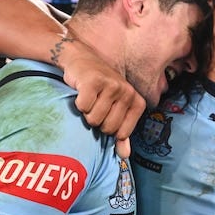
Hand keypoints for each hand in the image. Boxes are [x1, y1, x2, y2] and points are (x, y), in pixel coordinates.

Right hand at [61, 39, 145, 154]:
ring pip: (93, 119)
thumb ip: (121, 134)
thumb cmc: (100, 88)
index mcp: (137, 102)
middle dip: (96, 121)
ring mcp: (111, 85)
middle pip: (107, 128)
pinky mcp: (93, 81)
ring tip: (90, 98)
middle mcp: (127, 92)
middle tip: (96, 105)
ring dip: (86, 112)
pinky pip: (83, 107)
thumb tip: (124, 156)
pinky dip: (78, 103)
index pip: (121, 134)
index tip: (106, 114)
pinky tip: (82, 92)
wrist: (81, 59)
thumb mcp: (115, 110)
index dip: (108, 128)